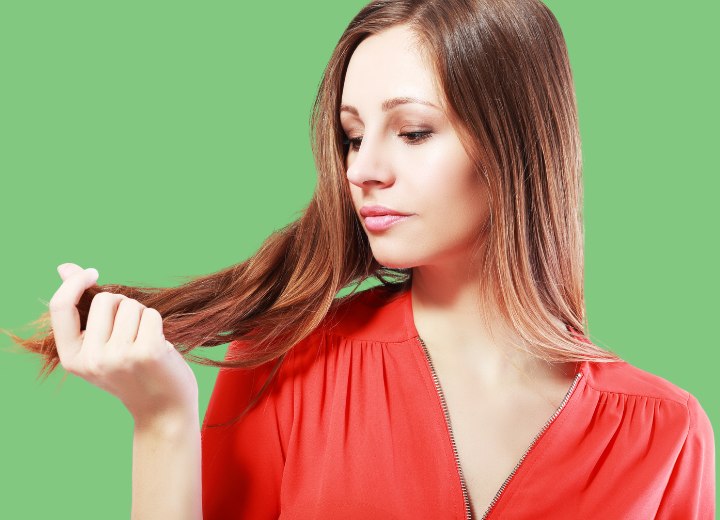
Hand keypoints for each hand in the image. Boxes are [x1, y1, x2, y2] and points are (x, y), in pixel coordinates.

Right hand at [49, 263, 198, 424]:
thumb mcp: (100, 345)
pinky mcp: (146, 352)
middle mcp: (91, 359)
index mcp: (72, 358)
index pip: (60, 307)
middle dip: (123, 304)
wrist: (163, 410)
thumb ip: (83, 309)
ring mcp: (119, 356)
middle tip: (132, 331)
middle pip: (106, 299)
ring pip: (131, 305)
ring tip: (145, 342)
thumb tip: (65, 267)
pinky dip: (158, 323)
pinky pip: (151, 314)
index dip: (75, 282)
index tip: (93, 273)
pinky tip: (159, 346)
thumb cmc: (133, 372)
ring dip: (142, 316)